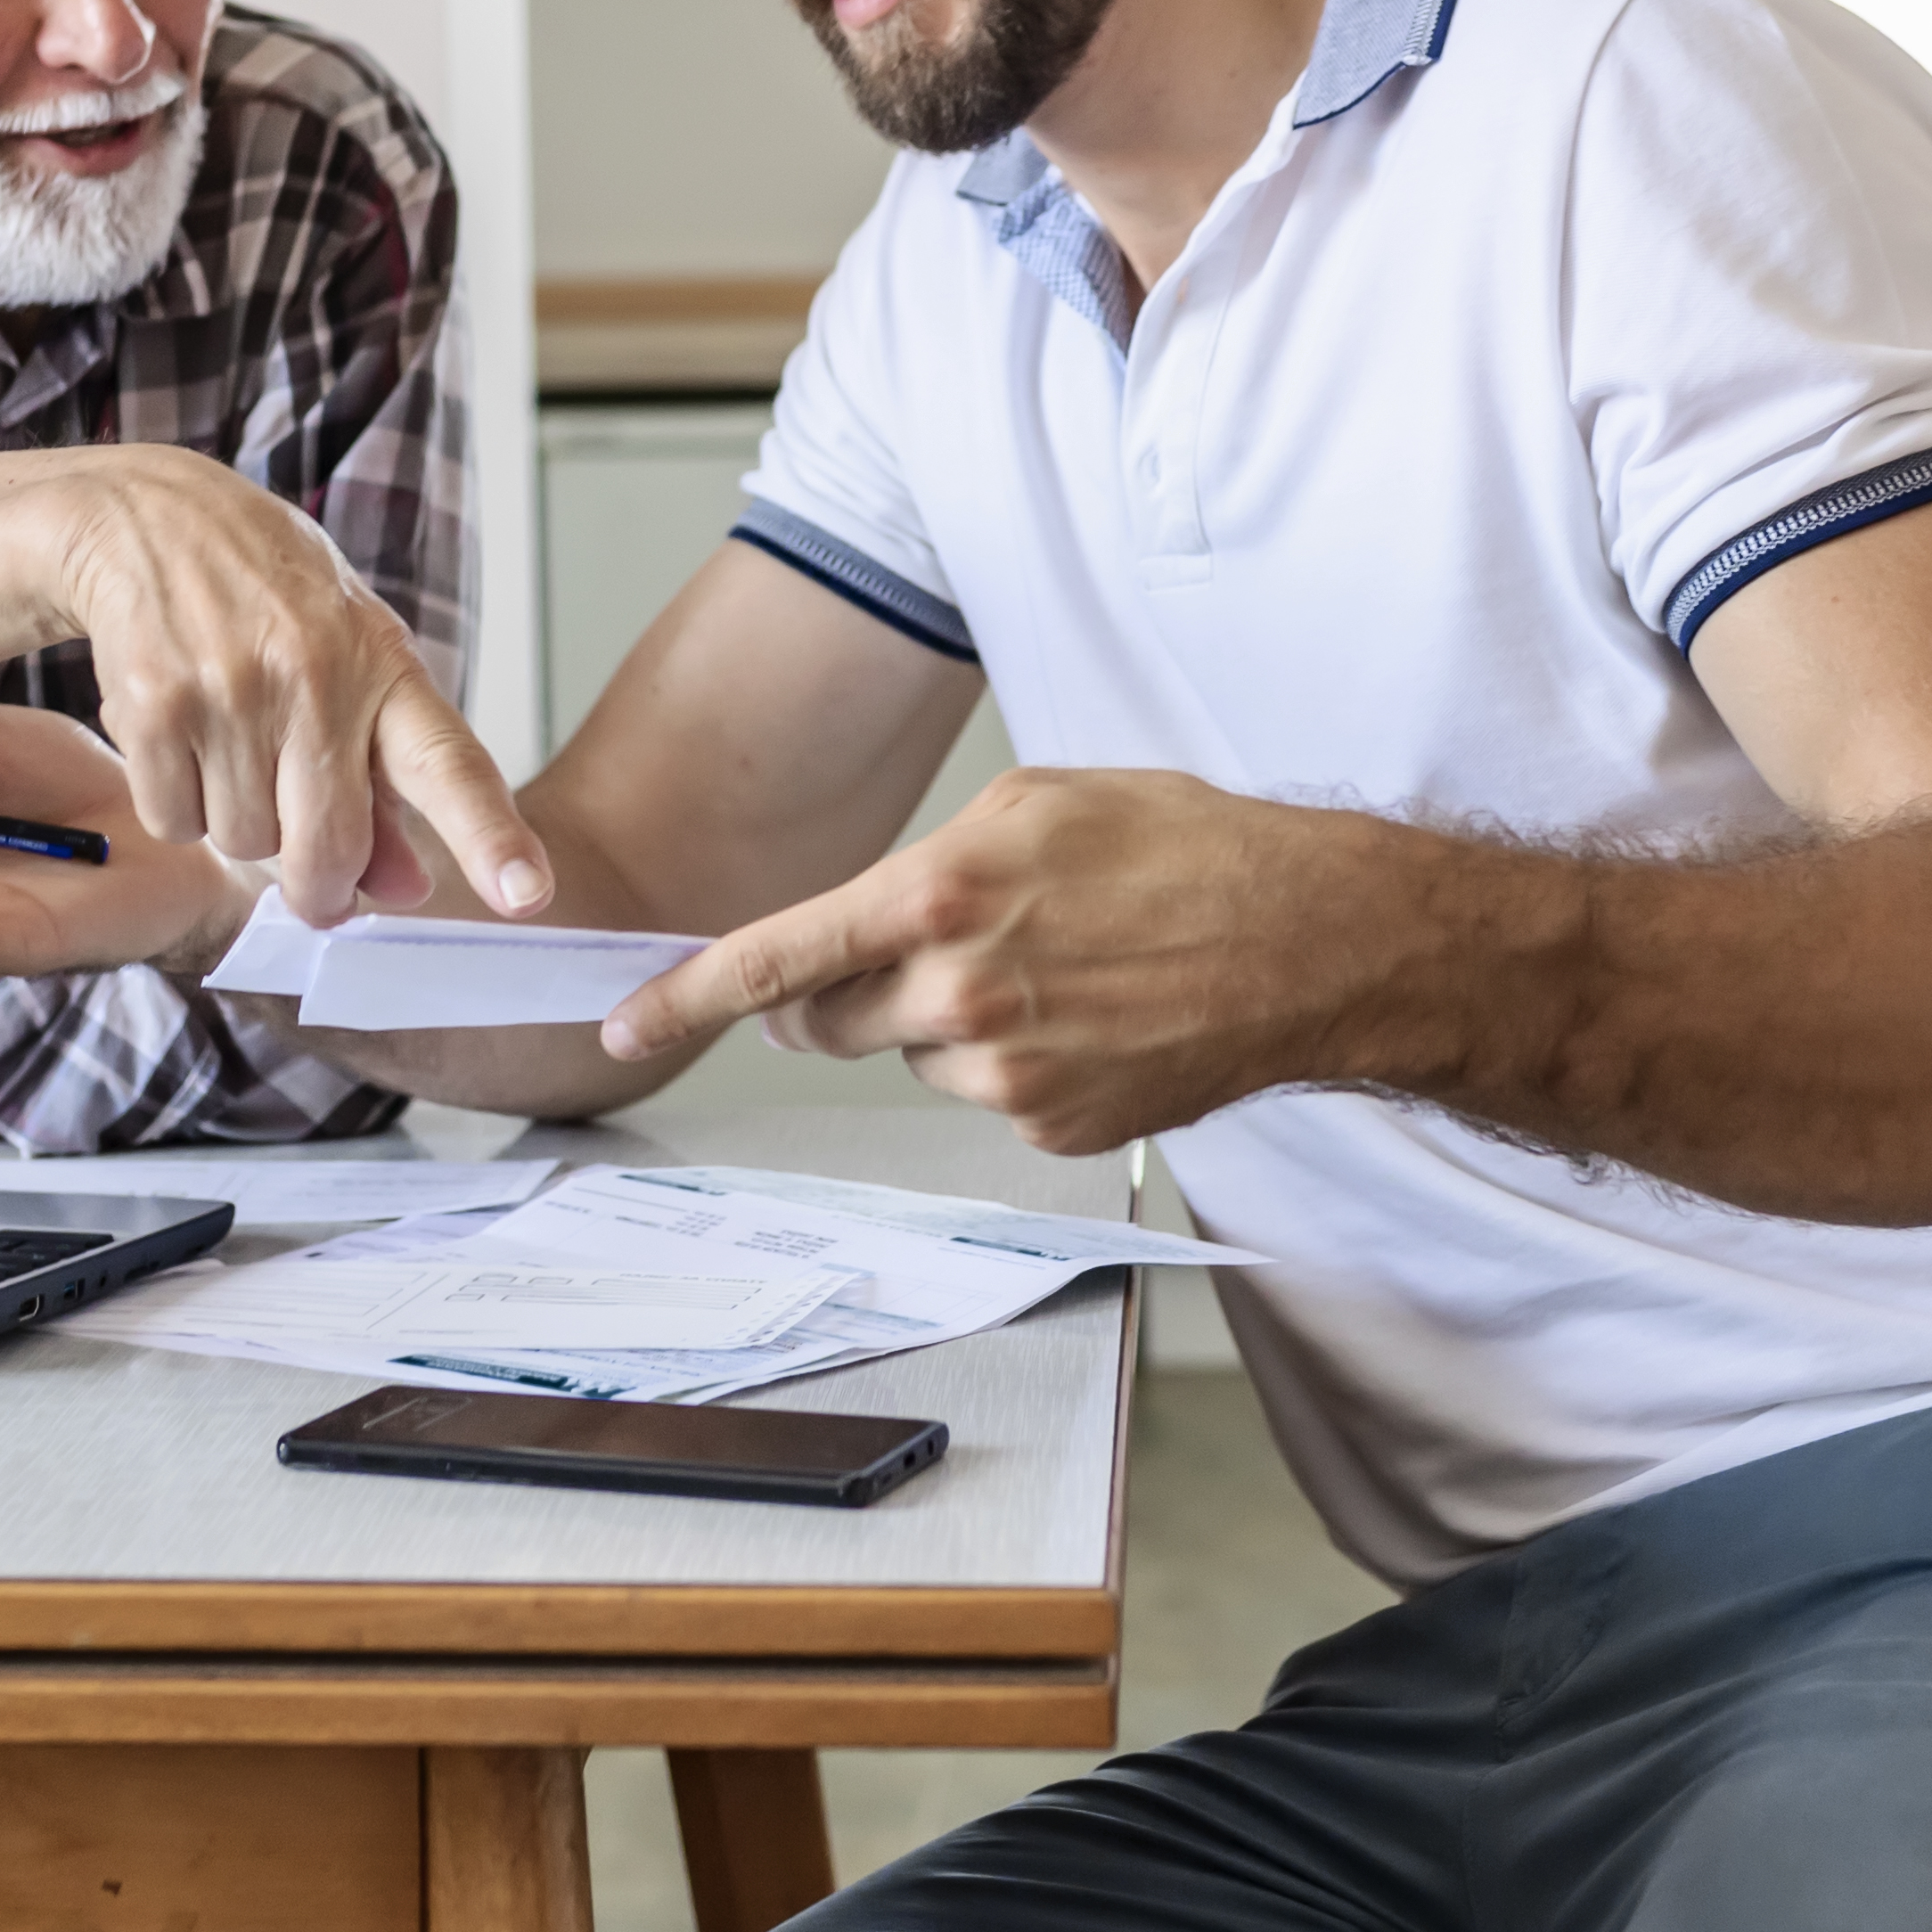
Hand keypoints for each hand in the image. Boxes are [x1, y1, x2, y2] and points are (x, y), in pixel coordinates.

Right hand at [57, 450, 549, 927]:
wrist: (148, 515)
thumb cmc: (269, 597)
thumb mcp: (351, 661)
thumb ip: (384, 782)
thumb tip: (406, 890)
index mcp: (384, 665)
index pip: (450, 762)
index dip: (490, 836)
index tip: (527, 893)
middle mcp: (315, 676)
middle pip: (329, 847)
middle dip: (318, 884)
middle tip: (310, 878)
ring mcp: (231, 690)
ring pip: (243, 841)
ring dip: (236, 822)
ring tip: (229, 741)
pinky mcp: (155, 707)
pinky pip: (175, 822)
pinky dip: (175, 803)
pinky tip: (180, 735)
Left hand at [597, 769, 1493, 1155]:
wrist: (1311, 940)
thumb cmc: (1186, 849)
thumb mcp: (1039, 803)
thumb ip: (930, 863)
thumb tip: (866, 915)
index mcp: (939, 896)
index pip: (773, 960)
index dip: (683, 998)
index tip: (621, 1027)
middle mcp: (959, 994)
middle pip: (833, 1021)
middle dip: (848, 994)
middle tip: (933, 950)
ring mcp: (1006, 1073)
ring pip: (920, 1056)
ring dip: (955, 1022)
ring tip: (1062, 972)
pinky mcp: (1052, 1128)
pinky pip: (991, 1097)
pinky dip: (1023, 1064)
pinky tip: (1097, 1018)